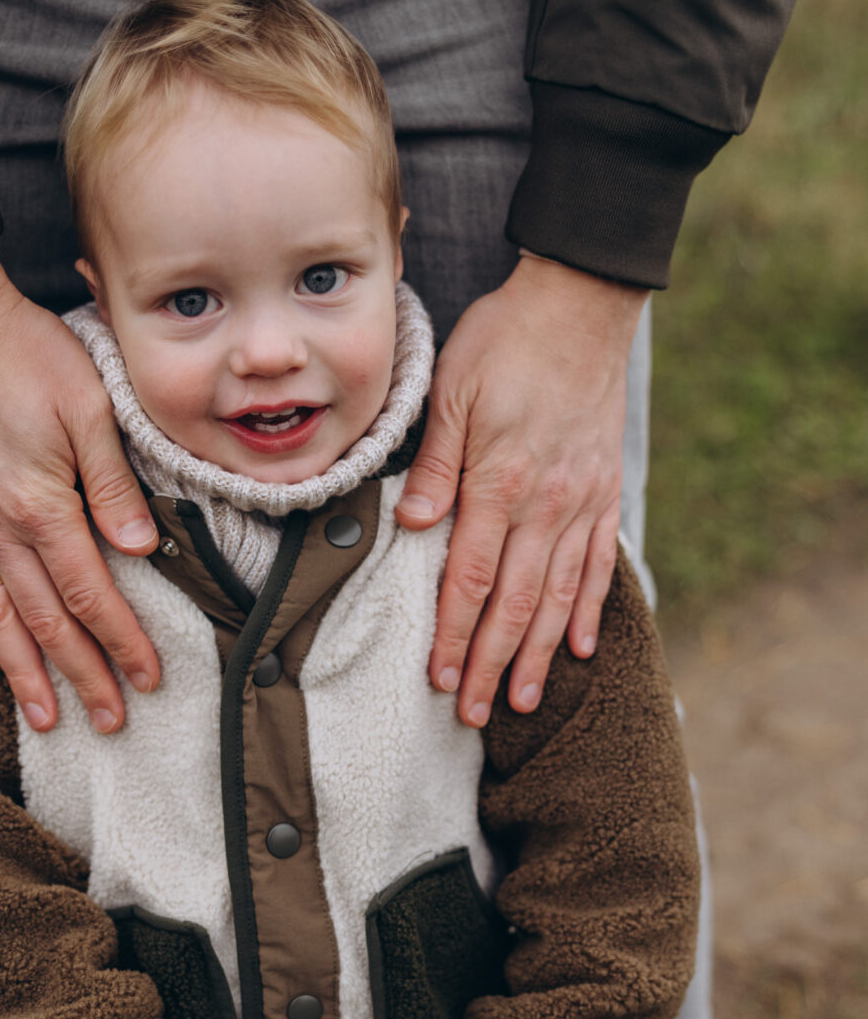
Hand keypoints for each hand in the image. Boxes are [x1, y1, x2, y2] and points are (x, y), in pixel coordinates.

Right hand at [0, 258, 160, 734]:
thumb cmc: (29, 356)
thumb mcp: (91, 409)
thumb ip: (113, 485)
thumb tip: (142, 552)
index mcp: (41, 505)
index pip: (90, 592)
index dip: (121, 641)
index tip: (148, 679)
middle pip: (45, 620)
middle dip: (81, 676)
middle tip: (110, 723)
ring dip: (22, 674)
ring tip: (46, 720)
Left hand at [396, 253, 646, 725]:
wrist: (582, 303)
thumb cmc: (505, 341)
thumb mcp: (451, 390)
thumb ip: (434, 463)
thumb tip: (413, 525)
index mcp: (502, 480)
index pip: (473, 577)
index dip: (454, 633)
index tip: (438, 679)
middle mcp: (549, 501)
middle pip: (516, 603)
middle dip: (489, 664)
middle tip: (472, 716)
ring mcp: (584, 499)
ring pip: (559, 596)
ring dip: (536, 654)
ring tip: (519, 700)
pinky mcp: (605, 489)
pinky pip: (599, 563)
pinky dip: (588, 610)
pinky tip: (578, 648)